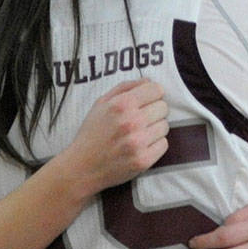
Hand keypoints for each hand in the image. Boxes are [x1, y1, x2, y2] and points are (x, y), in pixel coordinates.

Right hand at [60, 79, 169, 193]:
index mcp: (121, 104)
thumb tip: (149, 81)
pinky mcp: (143, 160)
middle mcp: (132, 121)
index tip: (146, 101)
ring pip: (165, 126)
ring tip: (139, 134)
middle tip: (140, 120)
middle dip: (153, 111)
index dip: (152, 95)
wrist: (82, 167)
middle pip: (163, 107)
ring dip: (154, 129)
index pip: (156, 90)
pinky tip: (141, 146)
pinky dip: (155, 145)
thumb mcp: (101, 103)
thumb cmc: (92, 133)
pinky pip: (164, 144)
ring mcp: (138, 142)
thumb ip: (125, 88)